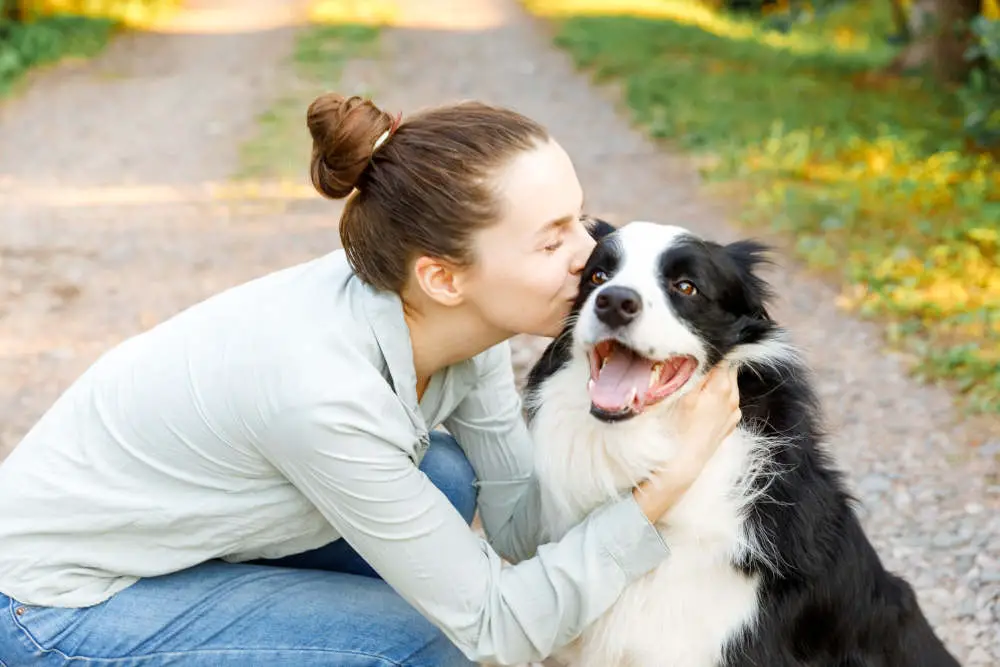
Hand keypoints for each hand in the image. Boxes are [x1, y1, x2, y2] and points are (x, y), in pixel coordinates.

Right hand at [632, 364, 741, 522]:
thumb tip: (700, 353)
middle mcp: (733, 396)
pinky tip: (704, 403)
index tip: (698, 350)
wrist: (684, 461)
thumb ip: (695, 371)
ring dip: (717, 381)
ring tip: (698, 386)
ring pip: (729, 385)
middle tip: (695, 366)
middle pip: (728, 368)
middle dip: (715, 365)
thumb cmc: (678, 427)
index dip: (711, 351)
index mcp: (722, 385)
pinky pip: (728, 402)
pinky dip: (718, 398)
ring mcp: (734, 411)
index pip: (724, 356)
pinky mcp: (731, 423)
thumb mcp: (683, 394)